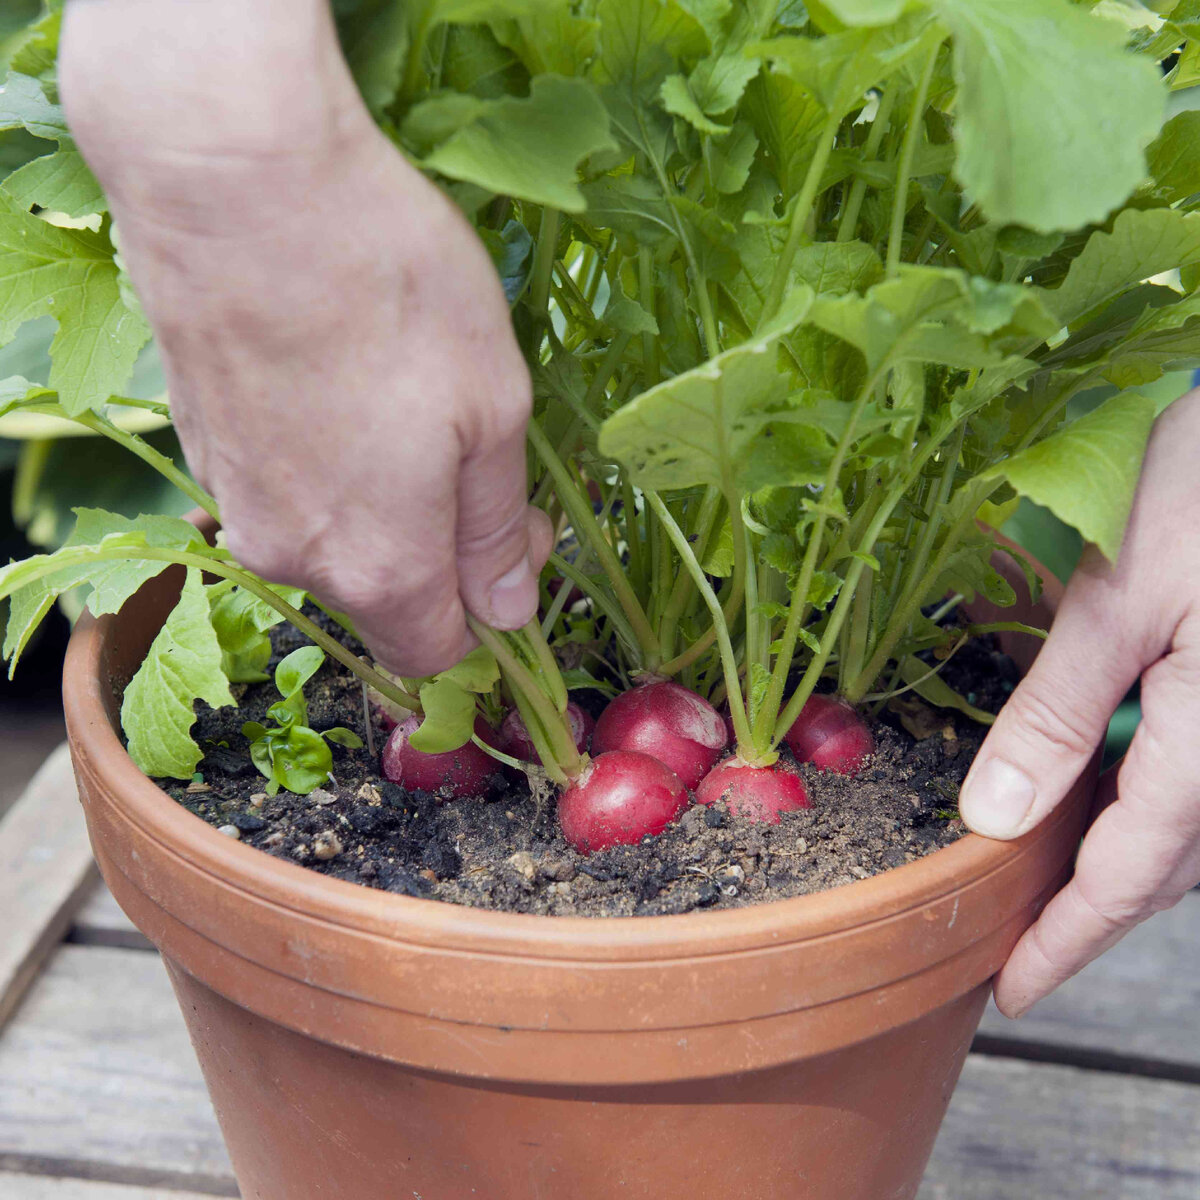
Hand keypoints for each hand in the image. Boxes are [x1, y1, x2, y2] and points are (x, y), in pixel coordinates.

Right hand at [58, 0, 550, 676]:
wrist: (234, 181)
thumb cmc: (390, 287)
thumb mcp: (493, 409)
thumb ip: (495, 530)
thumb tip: (508, 614)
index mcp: (379, 566)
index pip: (436, 653)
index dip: (487, 615)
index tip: (516, 543)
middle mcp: (293, 557)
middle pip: (382, 599)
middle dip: (439, 554)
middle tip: (475, 455)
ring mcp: (236, 504)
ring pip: (330, 540)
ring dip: (379, 503)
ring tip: (404, 402)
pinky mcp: (201, 447)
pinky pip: (282, 490)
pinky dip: (322, 463)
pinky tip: (340, 381)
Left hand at [959, 388, 1199, 1016]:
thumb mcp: (1117, 597)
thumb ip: (1056, 712)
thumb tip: (993, 815)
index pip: (1130, 873)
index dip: (1067, 940)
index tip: (1014, 988)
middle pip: (1166, 863)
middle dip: (1088, 910)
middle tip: (1017, 940)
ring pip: (1187, 826)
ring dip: (1118, 857)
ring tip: (1042, 875)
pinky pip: (1196, 772)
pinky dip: (1145, 799)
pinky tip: (1095, 784)